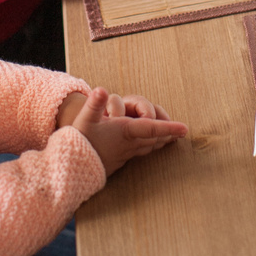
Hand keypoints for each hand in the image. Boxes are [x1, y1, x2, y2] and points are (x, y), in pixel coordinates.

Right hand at [67, 87, 187, 175]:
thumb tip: (101, 90)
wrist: (71, 166)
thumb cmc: (79, 140)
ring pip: (149, 147)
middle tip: (182, 132)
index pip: (151, 128)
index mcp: (125, 132)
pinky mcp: (121, 159)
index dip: (169, 128)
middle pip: (154, 139)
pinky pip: (141, 152)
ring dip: (161, 141)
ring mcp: (126, 153)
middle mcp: (129, 143)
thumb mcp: (85, 119)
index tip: (184, 128)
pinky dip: (150, 147)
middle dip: (168, 134)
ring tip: (171, 138)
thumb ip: (94, 104)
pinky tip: (150, 146)